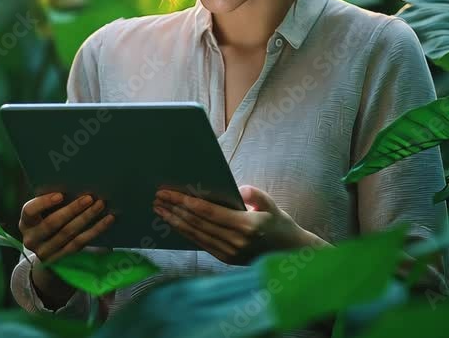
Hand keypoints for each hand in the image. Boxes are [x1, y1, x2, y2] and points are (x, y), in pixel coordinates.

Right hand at [19, 192, 114, 262]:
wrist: (49, 253)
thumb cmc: (48, 222)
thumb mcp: (44, 214)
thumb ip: (52, 203)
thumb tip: (75, 182)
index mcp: (25, 222)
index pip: (29, 211)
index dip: (44, 202)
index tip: (60, 195)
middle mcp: (31, 239)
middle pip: (52, 223)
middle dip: (72, 209)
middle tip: (89, 197)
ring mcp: (45, 252)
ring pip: (68, 233)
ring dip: (86, 218)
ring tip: (100, 205)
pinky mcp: (61, 261)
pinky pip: (80, 243)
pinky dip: (95, 230)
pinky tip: (107, 219)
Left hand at [153, 185, 311, 264]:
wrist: (290, 251)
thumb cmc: (279, 223)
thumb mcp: (270, 203)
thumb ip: (254, 194)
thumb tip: (236, 189)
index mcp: (247, 226)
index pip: (209, 212)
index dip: (187, 202)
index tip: (169, 193)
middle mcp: (236, 242)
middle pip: (198, 223)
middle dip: (175, 209)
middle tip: (158, 198)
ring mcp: (231, 253)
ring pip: (196, 235)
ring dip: (175, 222)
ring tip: (160, 210)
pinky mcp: (227, 259)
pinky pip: (202, 243)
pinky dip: (186, 233)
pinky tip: (175, 223)